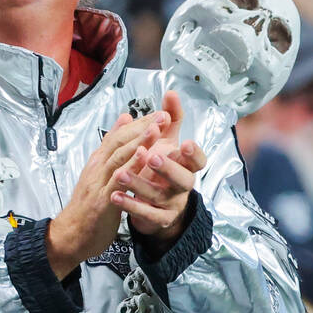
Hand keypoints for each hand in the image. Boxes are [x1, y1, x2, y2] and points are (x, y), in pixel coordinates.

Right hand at [46, 110, 169, 277]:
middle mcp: (97, 168)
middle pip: (119, 142)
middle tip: (162, 115)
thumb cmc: (86, 207)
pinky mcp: (102, 200)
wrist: (70, 235)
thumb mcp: (97, 176)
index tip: (158, 113)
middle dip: (142, 127)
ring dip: (138, 141)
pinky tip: (143, 157)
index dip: (138, 123)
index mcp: (97, 162)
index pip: (117, 136)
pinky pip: (117, 181)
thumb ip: (110, 152)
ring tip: (156, 128)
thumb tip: (122, 124)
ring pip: (118, 157)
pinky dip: (130, 166)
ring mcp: (98, 183)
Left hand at [111, 92, 206, 246]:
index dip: (194, 154)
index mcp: (186, 166)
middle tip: (152, 156)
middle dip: (168, 168)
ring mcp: (172, 204)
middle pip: (183, 179)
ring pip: (159, 196)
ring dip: (139, 184)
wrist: (156, 205)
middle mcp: (182, 185)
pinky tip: (114, 196)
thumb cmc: (162, 169)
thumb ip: (170, 119)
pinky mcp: (159, 219)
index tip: (184, 143)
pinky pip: (146, 214)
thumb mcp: (166, 143)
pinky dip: (130, 205)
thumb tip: (171, 93)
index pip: (198, 161)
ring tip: (120, 174)